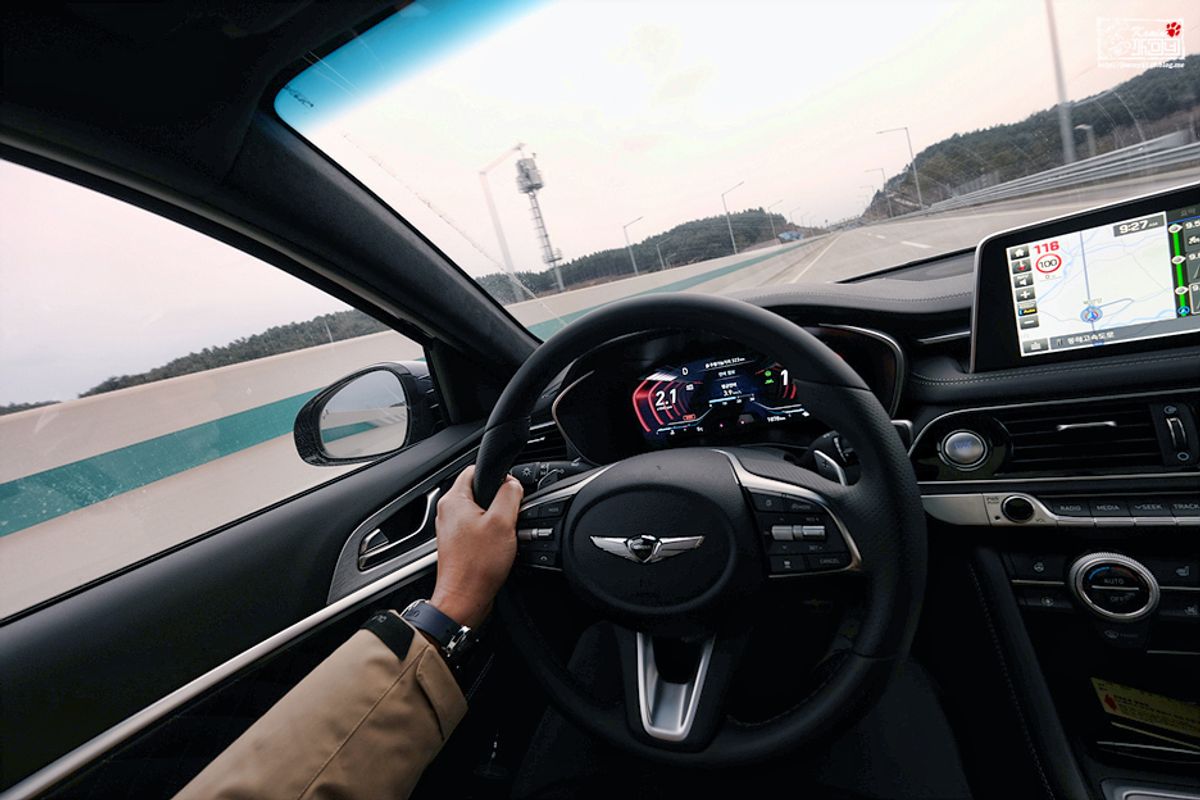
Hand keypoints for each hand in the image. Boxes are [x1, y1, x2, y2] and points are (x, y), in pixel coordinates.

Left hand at [429, 465, 523, 627]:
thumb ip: (510, 495)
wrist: (464, 599)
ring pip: (480, 512)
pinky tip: (498, 547)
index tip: (510, 490)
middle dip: (499, 501)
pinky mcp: (458, 544)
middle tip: (510, 517)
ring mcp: (451, 529)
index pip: (475, 469)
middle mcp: (448, 512)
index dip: (498, 475)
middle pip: (480, 491)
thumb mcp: (502, 523)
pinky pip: (478, 529)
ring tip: (504, 535)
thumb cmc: (477, 566)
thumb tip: (513, 483)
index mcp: (454, 500)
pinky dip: (490, 534)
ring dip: (496, 520)